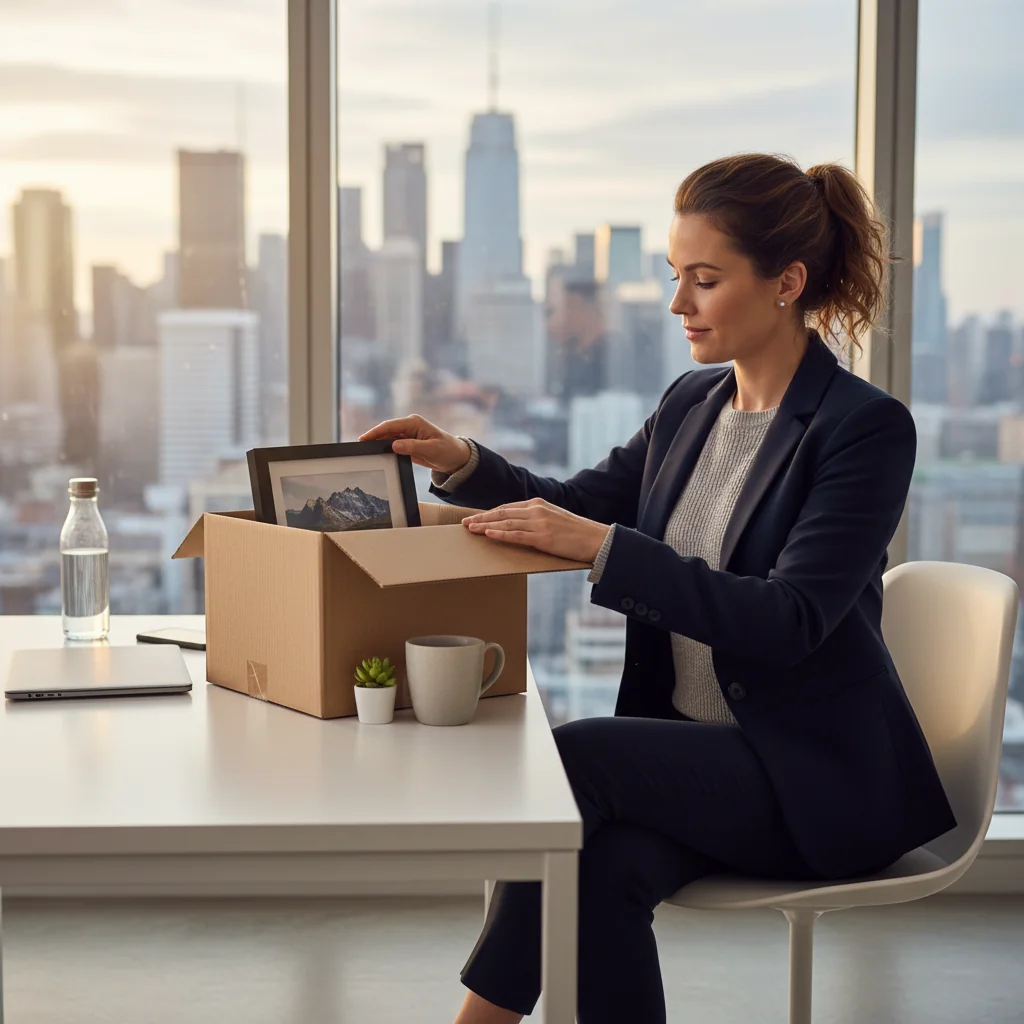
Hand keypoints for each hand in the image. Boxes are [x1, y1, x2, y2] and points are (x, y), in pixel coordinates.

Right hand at [359, 414, 470, 474]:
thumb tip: (394, 445)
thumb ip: (412, 447)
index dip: (375, 432)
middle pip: (386, 431)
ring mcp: (407, 435)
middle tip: (359, 447)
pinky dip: (385, 450)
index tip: (363, 439)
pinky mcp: (407, 444)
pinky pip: (392, 446)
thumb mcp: (431, 449)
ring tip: (366, 453)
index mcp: (414, 423)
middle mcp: (409, 427)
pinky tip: (377, 456)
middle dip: (373, 438)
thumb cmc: (447, 450)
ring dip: (378, 444)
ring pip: (387, 439)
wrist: (456, 458)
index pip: (390, 426)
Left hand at [463, 499, 610, 562]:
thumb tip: (519, 526)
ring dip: (485, 525)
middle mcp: (536, 510)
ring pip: (505, 522)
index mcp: (538, 504)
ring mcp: (539, 523)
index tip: (474, 516)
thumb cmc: (576, 532)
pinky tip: (488, 533)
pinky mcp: (542, 537)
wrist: (596, 539)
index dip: (488, 512)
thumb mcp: (553, 518)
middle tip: (464, 522)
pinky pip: (516, 535)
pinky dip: (500, 534)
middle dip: (481, 517)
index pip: (507, 507)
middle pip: (502, 513)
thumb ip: (536, 518)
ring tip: (470, 528)